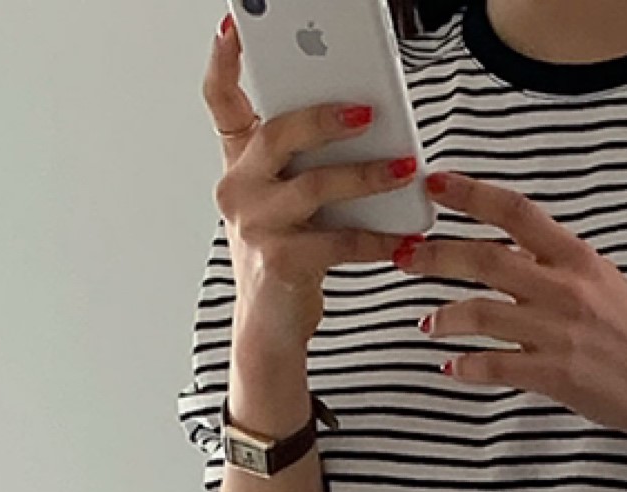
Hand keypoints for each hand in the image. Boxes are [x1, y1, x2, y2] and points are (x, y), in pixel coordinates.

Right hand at [204, 20, 417, 349]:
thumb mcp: (288, 197)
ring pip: (315, 186)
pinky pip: (339, 242)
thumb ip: (307, 159)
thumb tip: (367, 119)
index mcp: (239, 162)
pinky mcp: (281, 262)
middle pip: (277, 133)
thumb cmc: (286, 253)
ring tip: (406, 167)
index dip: (224, 60)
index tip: (234, 22)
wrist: (270, 326)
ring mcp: (254, 226)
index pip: (220, 101)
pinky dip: (377, 239)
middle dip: (324, 117)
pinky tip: (405, 236)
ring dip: (367, 176)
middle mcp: (237, 188)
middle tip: (368, 110)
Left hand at [393, 169, 626, 443]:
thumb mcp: (602, 282)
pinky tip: (451, 366)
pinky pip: (495, 366)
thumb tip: (508, 251)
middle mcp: (564, 288)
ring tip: (426, 322)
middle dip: (436, 256)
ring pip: (481, 314)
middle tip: (406, 256)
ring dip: (444, 316)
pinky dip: (466, 366)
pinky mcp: (553, 375)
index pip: (516, 212)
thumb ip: (555, 265)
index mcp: (577, 258)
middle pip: (485, 259)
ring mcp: (557, 333)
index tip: (436, 185)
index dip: (470, 194)